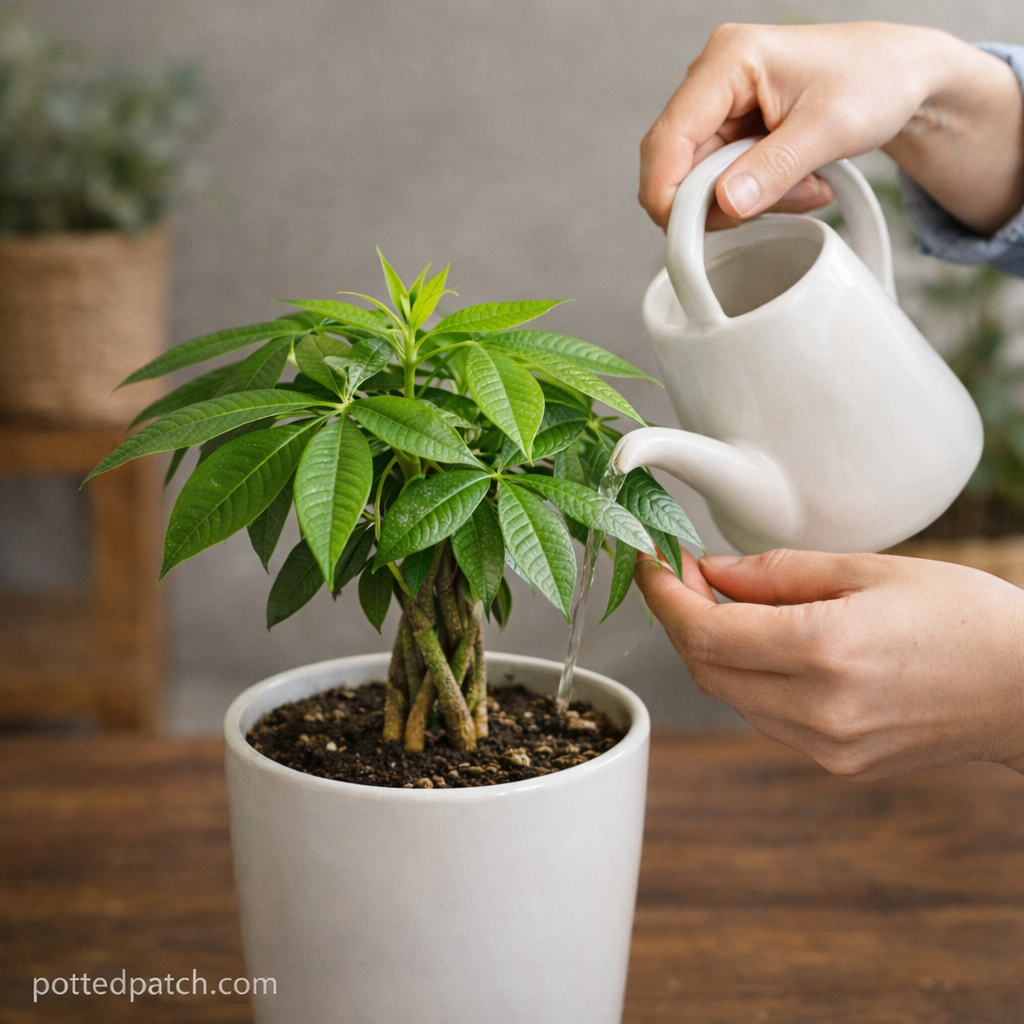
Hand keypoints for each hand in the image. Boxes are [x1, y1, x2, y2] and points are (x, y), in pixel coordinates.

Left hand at [634, 548, 1023, 779]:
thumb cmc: (966, 617)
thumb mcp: (869, 570)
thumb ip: (778, 572)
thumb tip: (712, 572)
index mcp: (825, 652)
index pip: (704, 632)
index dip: (665, 596)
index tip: (653, 563)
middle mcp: (818, 710)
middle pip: (705, 668)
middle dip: (680, 619)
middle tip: (683, 575)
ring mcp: (826, 745)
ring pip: (730, 694)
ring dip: (712, 648)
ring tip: (726, 601)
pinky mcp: (837, 762)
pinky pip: (764, 715)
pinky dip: (747, 675)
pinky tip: (764, 642)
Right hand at [639, 22, 1023, 234]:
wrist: (902, 74)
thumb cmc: (876, 80)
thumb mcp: (829, 129)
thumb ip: (774, 168)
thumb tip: (727, 203)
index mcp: (728, 60)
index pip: (668, 140)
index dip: (668, 195)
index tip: (692, 234)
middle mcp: (712, 77)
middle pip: (677, 164)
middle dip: (720, 199)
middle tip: (777, 204)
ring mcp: (718, 102)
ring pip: (699, 177)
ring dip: (745, 199)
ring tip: (803, 187)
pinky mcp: (730, 124)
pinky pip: (722, 177)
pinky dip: (755, 193)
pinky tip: (796, 182)